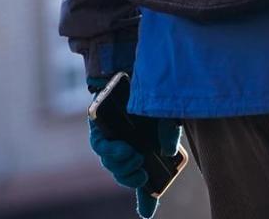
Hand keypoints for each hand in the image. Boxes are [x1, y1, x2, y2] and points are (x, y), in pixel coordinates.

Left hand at [87, 78, 181, 217]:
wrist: (143, 64)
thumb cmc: (160, 90)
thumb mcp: (170, 117)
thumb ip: (170, 136)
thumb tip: (166, 152)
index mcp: (146, 146)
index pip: (144, 177)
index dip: (146, 198)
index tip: (148, 212)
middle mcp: (128, 143)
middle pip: (122, 172)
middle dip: (130, 176)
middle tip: (142, 170)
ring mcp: (111, 135)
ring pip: (109, 162)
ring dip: (120, 164)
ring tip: (132, 155)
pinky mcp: (98, 124)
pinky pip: (99, 144)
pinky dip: (110, 149)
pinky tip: (123, 147)